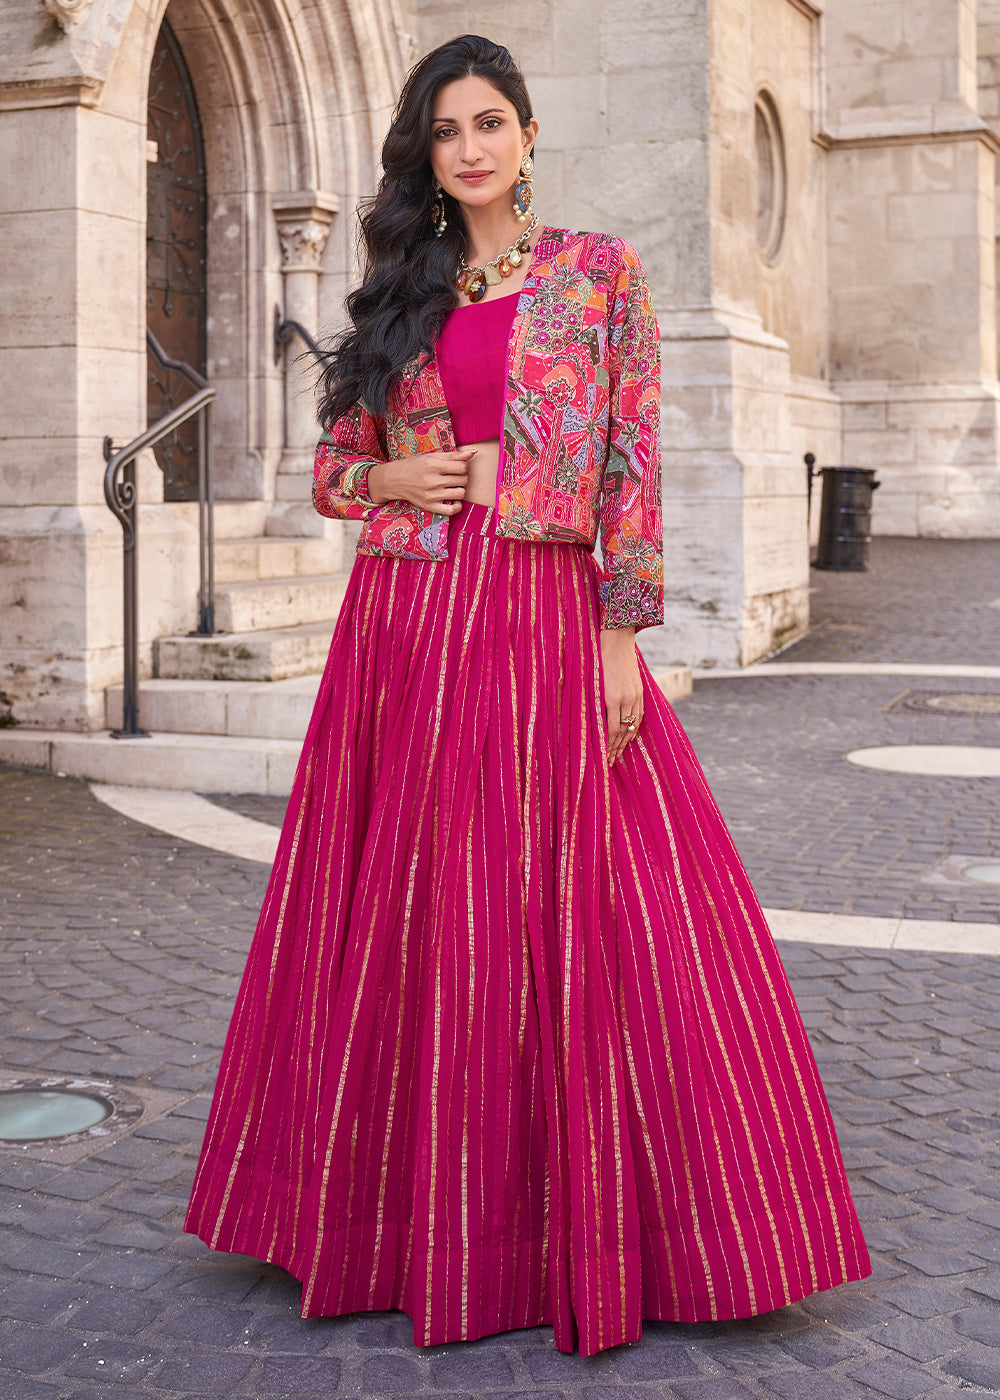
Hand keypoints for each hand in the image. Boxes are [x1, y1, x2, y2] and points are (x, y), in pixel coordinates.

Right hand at [369, 449, 476, 513]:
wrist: (394, 480)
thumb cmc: (414, 466)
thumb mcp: (431, 456)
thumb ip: (453, 455)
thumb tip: (473, 452)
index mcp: (433, 465)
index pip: (463, 467)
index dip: (463, 466)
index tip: (457, 467)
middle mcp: (433, 481)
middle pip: (463, 480)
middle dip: (461, 477)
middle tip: (452, 476)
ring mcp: (432, 496)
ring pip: (461, 493)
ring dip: (459, 489)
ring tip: (451, 486)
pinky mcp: (430, 507)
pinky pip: (453, 510)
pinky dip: (457, 505)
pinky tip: (452, 499)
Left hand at [600, 626, 641, 766]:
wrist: (617, 639)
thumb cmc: (597, 658)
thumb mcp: (591, 681)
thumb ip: (592, 701)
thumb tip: (587, 722)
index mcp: (611, 697)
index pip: (611, 729)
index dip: (608, 745)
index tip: (602, 757)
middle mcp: (626, 698)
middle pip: (623, 731)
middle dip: (616, 748)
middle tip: (610, 763)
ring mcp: (635, 695)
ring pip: (633, 725)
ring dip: (625, 741)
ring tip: (619, 754)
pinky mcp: (640, 691)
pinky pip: (639, 715)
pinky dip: (634, 728)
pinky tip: (629, 736)